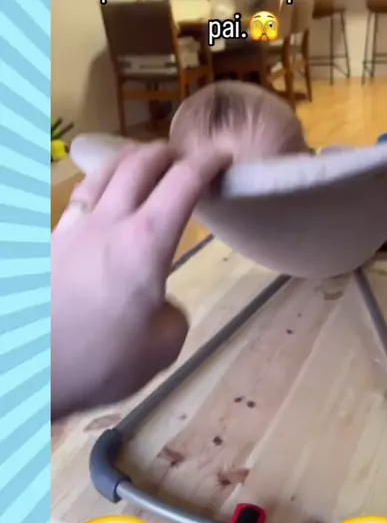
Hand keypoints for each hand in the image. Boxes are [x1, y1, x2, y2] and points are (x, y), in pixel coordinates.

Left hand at [51, 141, 228, 420]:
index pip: (183, 182)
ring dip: (127, 159)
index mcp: (146, 241)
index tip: (223, 157)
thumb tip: (158, 304)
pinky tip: (96, 202)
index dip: (207, 163)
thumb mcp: (162, 348)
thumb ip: (171, 314)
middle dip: (167, 153)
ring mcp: (71, 230)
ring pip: (101, 174)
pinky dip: (97, 187)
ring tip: (138, 161)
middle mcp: (108, 222)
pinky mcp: (47, 245)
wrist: (28, 370)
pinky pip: (77, 200)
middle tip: (183, 158)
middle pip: (139, 165)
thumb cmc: (100, 361)